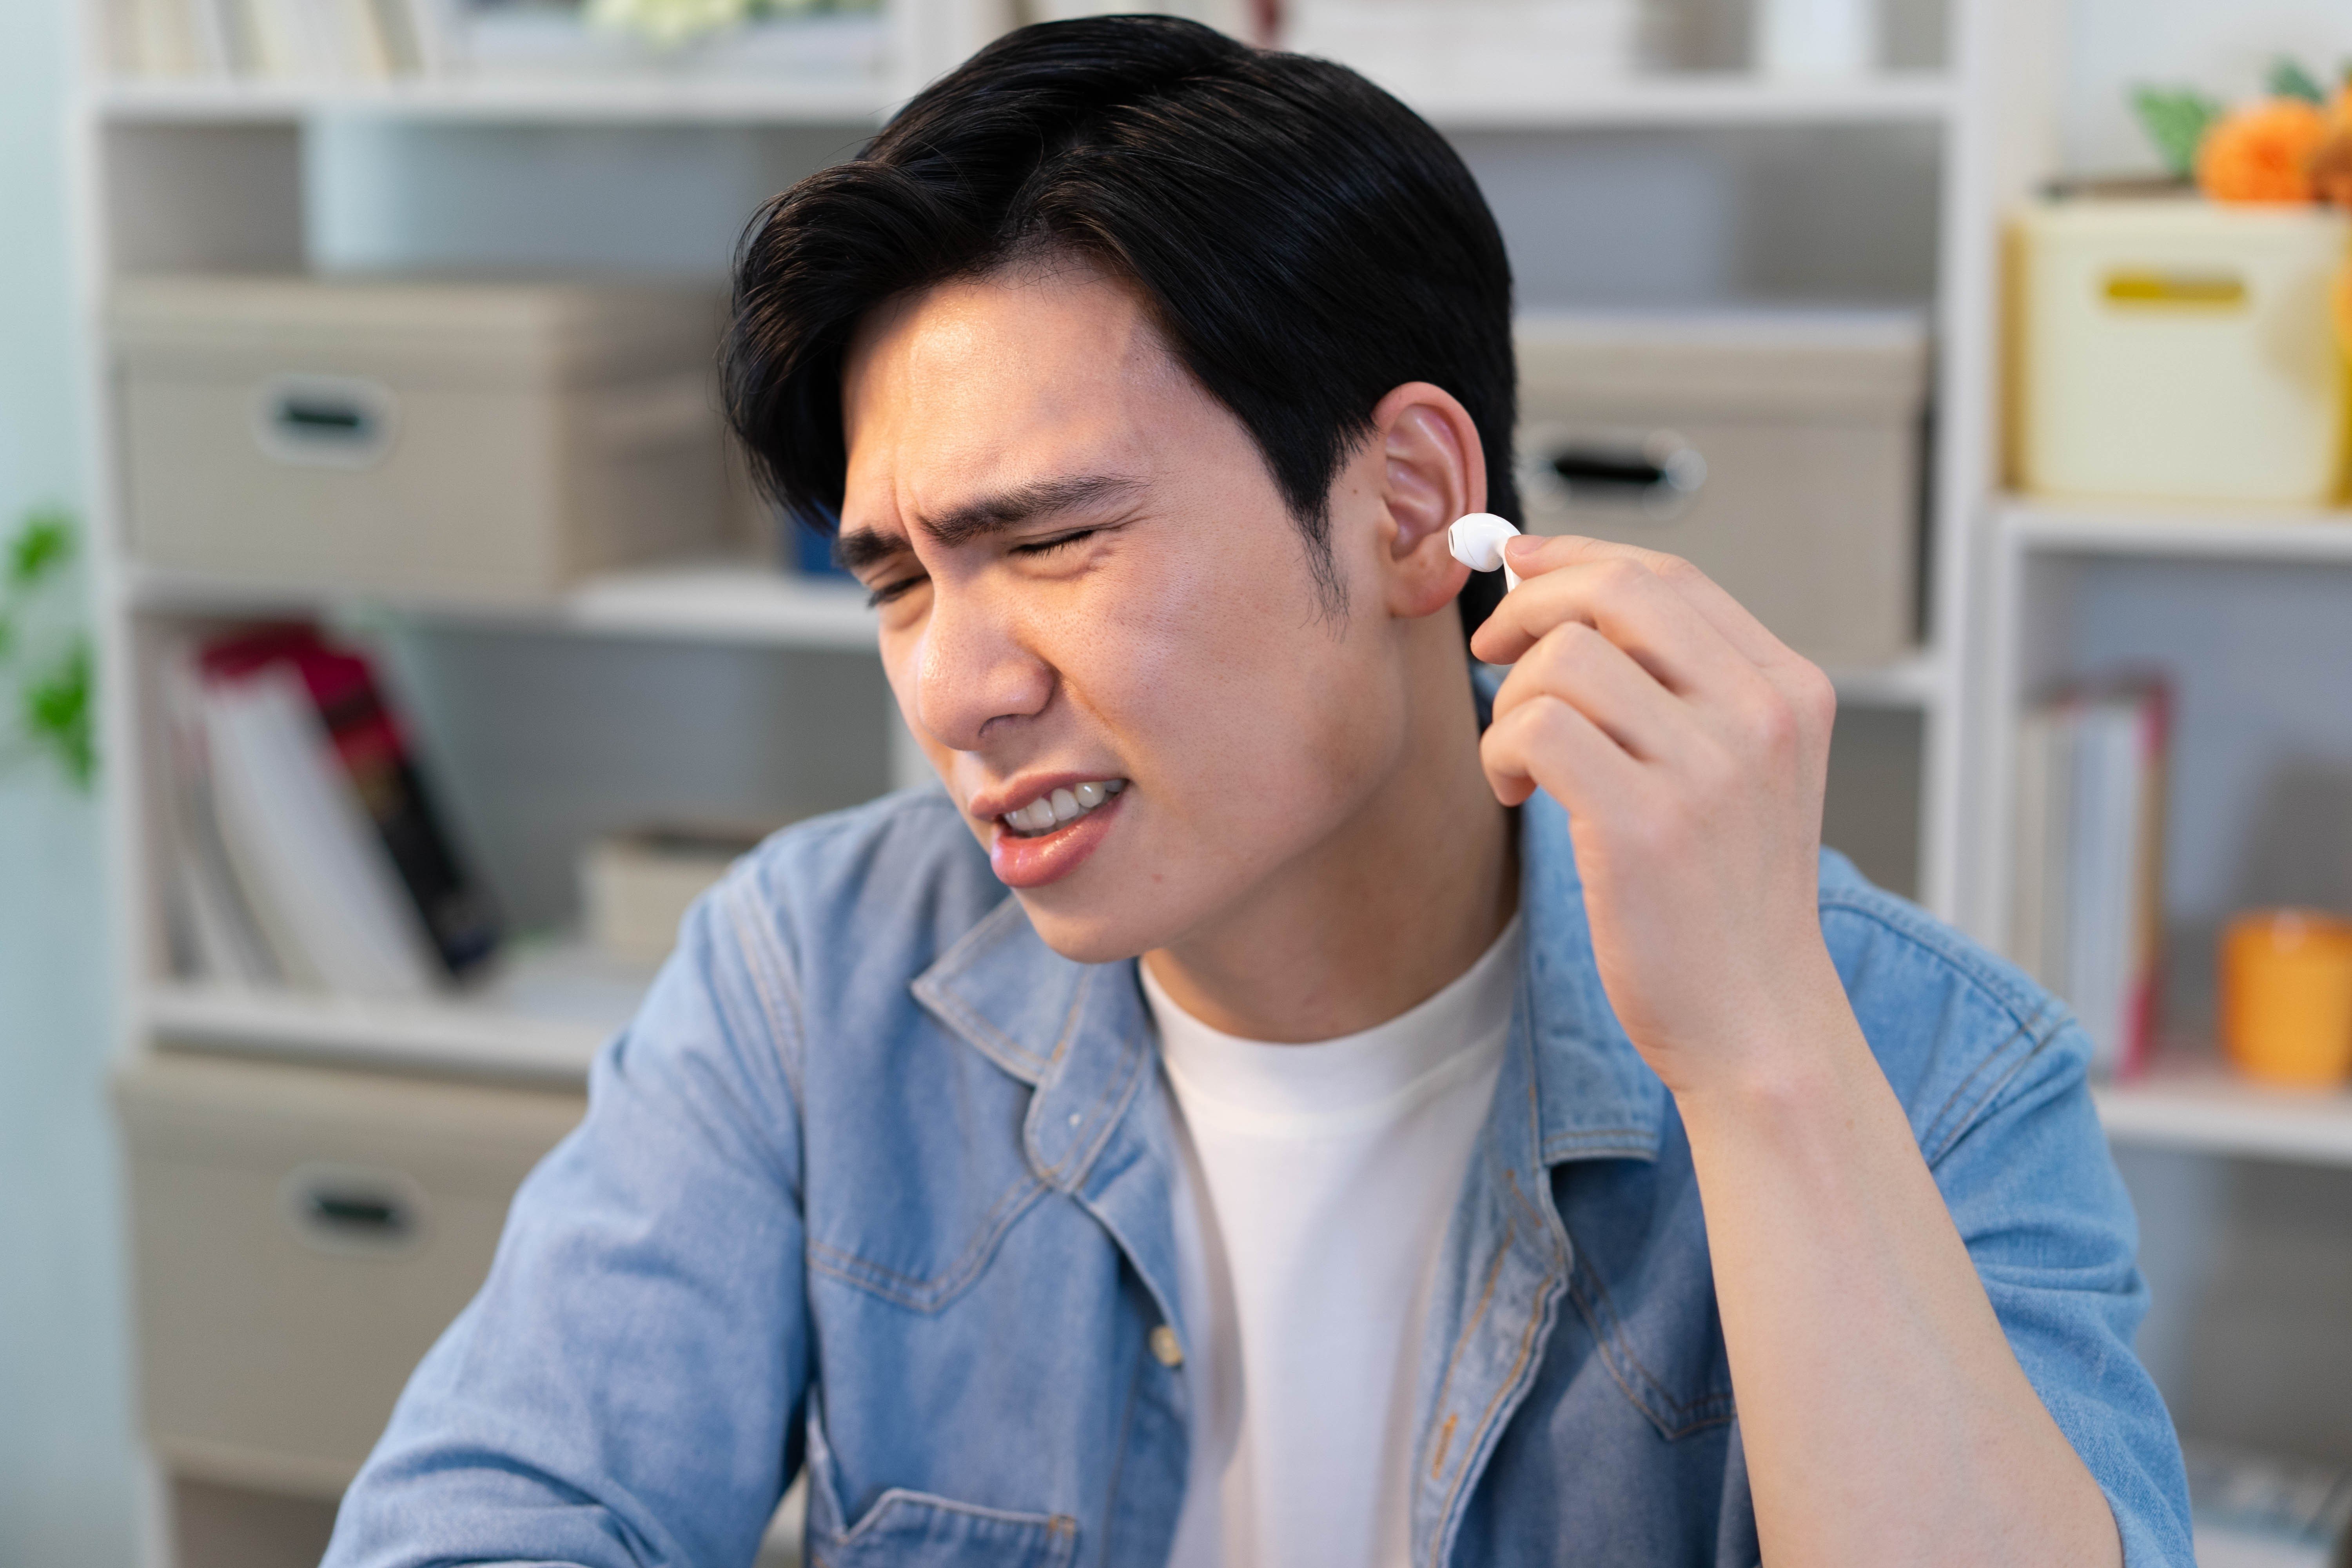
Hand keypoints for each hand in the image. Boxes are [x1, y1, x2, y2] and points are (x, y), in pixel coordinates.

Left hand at [1471, 534, 1843, 1097]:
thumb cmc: (1723, 899)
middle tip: (1493, 652)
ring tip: (1522, 759)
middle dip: (1531, 606)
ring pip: (1564, 658)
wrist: (1757, 1022)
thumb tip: (1558, 581)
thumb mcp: (1735, 770)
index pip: (1668, 574)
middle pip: (1617, 591)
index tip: (1519, 571)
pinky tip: (1516, 791)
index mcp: (1789, 689)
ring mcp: (1709, 769)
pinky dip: (1501, 750)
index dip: (1576, 558)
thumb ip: (1674, 681)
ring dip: (1511, 699)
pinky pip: (1536, 728)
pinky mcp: (1646, 825)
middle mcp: (1761, 715)